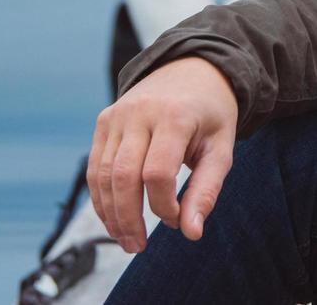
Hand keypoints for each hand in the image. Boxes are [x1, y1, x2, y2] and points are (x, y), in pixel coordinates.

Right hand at [87, 56, 239, 252]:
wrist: (191, 70)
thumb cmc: (210, 113)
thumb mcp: (222, 148)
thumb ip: (207, 190)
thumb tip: (192, 233)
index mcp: (175, 116)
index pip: (158, 172)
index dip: (163, 206)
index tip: (177, 221)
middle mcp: (141, 112)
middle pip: (123, 175)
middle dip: (128, 218)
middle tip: (137, 247)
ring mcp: (118, 115)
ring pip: (102, 174)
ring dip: (110, 214)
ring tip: (126, 239)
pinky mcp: (105, 120)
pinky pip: (94, 166)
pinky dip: (100, 197)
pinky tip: (113, 218)